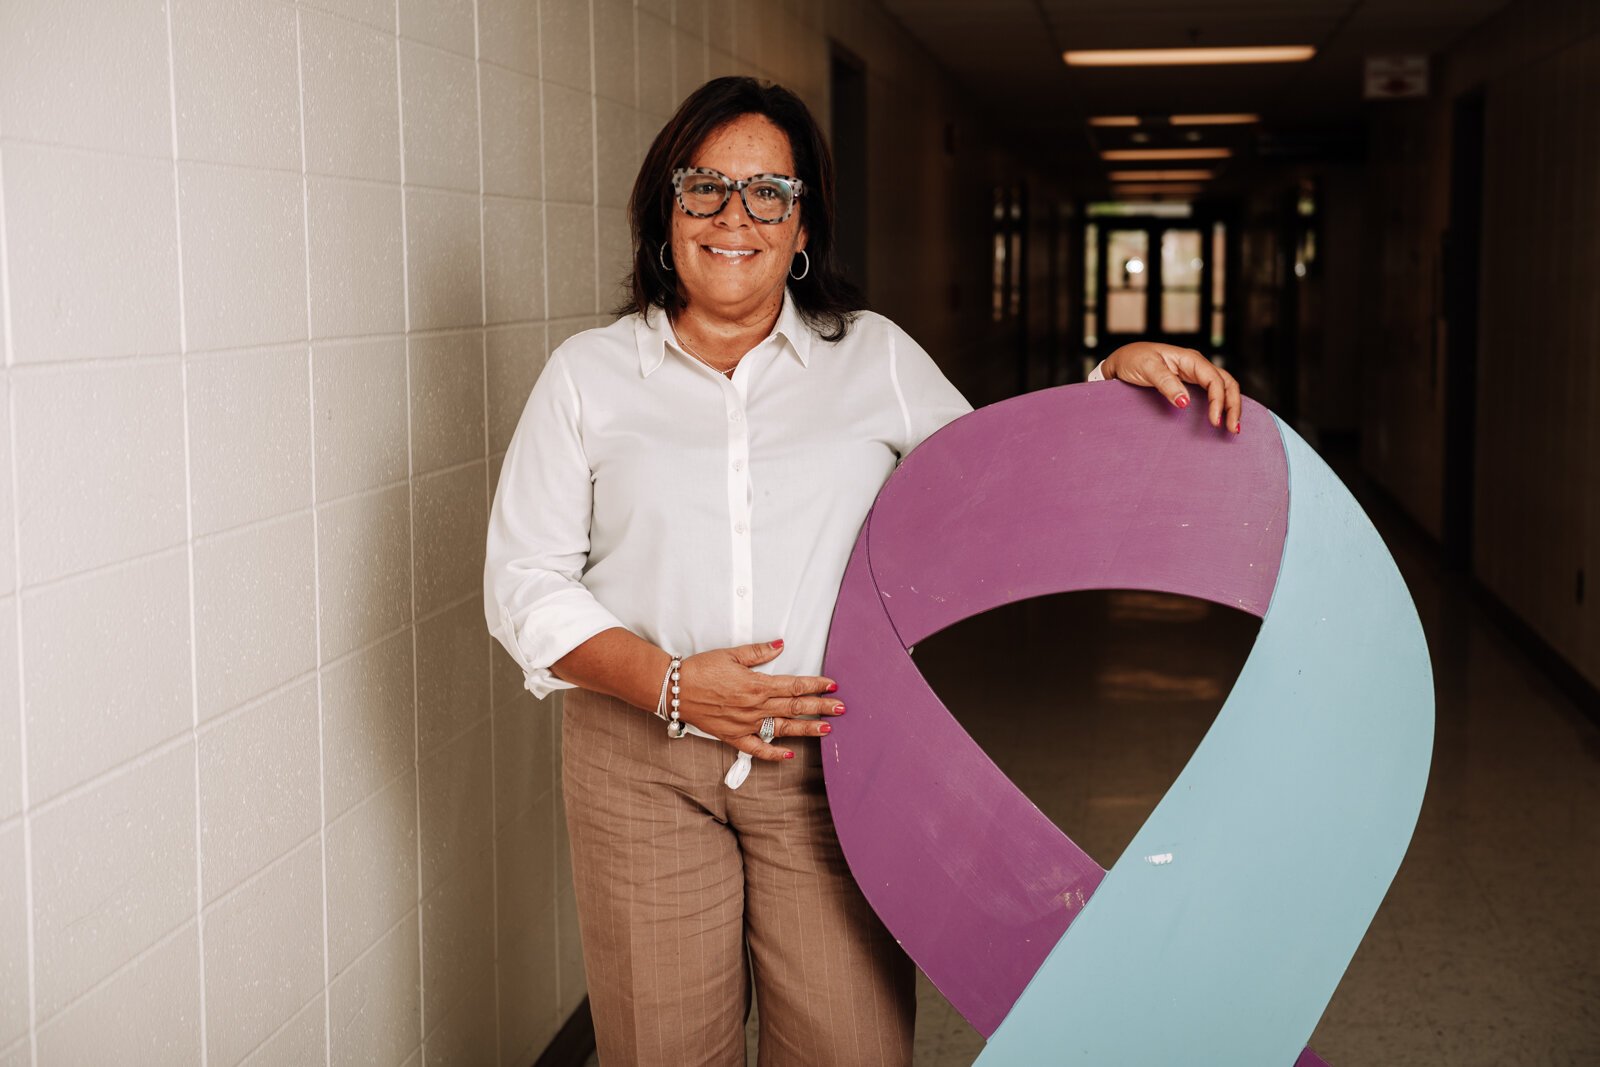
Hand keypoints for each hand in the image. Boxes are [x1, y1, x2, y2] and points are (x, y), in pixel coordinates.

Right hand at [676, 639, 844, 760]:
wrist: (674, 690)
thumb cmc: (700, 669)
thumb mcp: (731, 654)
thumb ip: (758, 652)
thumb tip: (780, 645)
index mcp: (757, 684)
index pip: (794, 685)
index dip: (815, 685)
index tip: (832, 685)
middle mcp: (755, 706)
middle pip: (795, 707)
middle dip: (821, 707)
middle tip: (841, 708)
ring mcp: (745, 724)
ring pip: (783, 728)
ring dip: (807, 729)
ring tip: (827, 730)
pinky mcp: (733, 736)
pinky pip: (757, 749)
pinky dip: (773, 754)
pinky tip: (789, 755)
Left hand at [1102, 342, 1241, 433]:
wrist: (1120, 362)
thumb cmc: (1132, 360)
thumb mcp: (1147, 368)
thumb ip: (1166, 383)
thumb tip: (1185, 402)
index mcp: (1190, 359)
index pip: (1214, 380)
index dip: (1218, 401)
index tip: (1214, 422)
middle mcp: (1197, 365)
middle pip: (1226, 383)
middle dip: (1233, 405)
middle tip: (1232, 429)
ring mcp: (1195, 374)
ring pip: (1224, 387)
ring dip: (1231, 406)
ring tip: (1232, 427)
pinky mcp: (1190, 383)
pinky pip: (1213, 392)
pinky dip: (1222, 404)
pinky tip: (1222, 418)